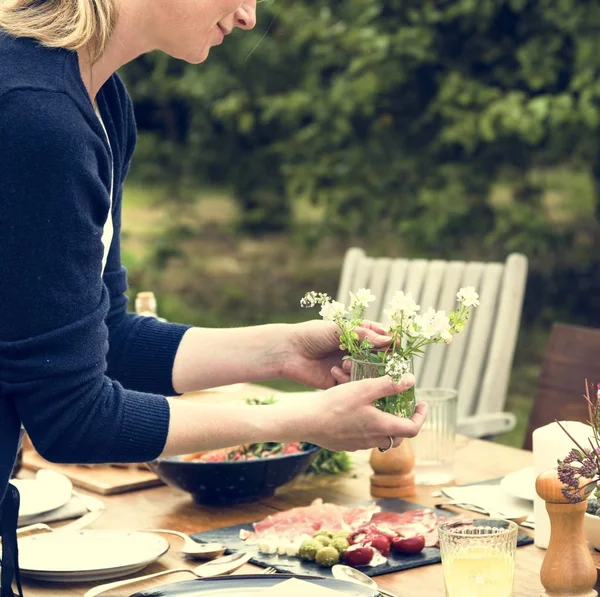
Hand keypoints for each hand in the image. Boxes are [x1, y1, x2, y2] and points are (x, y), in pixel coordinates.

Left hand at [283, 319, 392, 388]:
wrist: (288, 351)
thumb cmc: (312, 334)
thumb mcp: (339, 330)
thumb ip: (364, 335)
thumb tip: (389, 341)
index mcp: (356, 336)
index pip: (380, 339)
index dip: (389, 343)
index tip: (396, 346)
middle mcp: (354, 352)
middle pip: (378, 359)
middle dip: (378, 361)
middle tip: (380, 362)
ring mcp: (347, 367)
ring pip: (366, 373)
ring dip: (360, 369)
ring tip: (345, 363)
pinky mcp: (338, 381)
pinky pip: (352, 384)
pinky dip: (347, 379)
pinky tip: (335, 371)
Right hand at [286, 374, 426, 451]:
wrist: (307, 421)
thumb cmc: (335, 404)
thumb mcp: (364, 388)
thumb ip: (388, 385)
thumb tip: (410, 381)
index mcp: (382, 427)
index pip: (413, 429)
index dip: (421, 416)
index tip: (422, 404)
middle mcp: (373, 440)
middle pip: (398, 437)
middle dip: (404, 422)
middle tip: (402, 406)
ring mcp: (358, 445)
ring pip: (380, 438)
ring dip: (386, 425)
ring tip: (380, 408)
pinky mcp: (345, 445)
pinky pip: (364, 438)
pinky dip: (368, 427)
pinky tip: (357, 413)